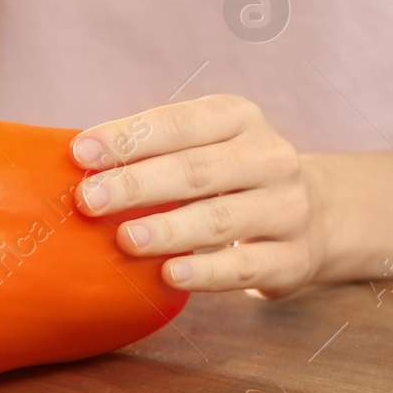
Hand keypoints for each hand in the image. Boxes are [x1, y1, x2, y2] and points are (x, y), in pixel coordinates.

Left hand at [70, 95, 322, 297]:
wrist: (317, 215)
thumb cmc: (231, 177)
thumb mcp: (206, 145)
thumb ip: (154, 150)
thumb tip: (76, 163)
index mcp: (239, 118)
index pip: (180, 123)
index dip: (129, 137)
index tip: (81, 153)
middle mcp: (270, 157)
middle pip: (198, 170)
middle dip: (138, 185)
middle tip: (89, 200)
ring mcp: (286, 208)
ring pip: (221, 218)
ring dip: (169, 229)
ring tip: (125, 239)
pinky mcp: (293, 258)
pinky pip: (245, 267)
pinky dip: (206, 272)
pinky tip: (170, 274)